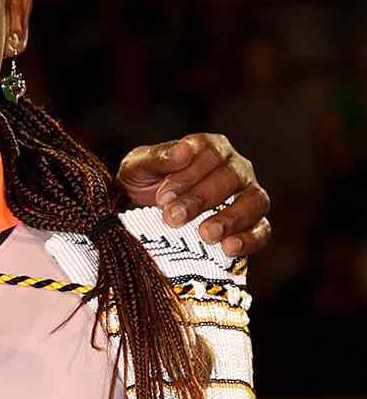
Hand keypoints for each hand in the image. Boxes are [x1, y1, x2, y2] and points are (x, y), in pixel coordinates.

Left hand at [116, 134, 270, 258]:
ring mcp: (247, 196)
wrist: (140, 218)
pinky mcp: (252, 225)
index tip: (162, 197)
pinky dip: (249, 239)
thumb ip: (157, 158)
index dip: (187, 176)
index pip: (209, 154)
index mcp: (209, 149)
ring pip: (254, 201)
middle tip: (173, 218)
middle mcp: (234, 168)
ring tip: (207, 234)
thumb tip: (182, 151)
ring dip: (231, 218)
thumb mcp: (138, 168)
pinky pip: (262, 230)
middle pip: (231, 178)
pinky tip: (229, 248)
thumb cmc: (144, 186)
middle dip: (200, 199)